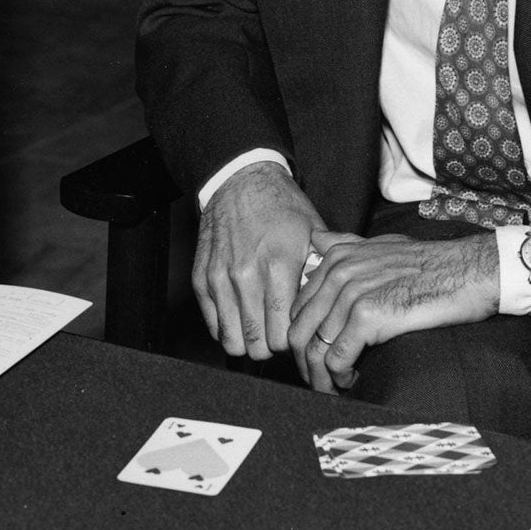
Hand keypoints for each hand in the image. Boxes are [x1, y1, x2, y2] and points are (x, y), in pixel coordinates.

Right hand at [193, 161, 322, 358]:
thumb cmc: (282, 208)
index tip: (298, 333)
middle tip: (280, 334)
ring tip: (261, 328)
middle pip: (257, 345)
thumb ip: (321, 275)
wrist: (240, 182)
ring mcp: (219, 278)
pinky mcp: (201, 279)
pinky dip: (228, 328)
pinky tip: (243, 315)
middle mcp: (245, 275)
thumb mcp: (313, 235)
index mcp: (278, 266)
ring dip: (249, 341)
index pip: (282, 334)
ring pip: (231, 341)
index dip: (293, 342)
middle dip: (272, 347)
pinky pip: (213, 325)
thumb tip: (329, 310)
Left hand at [287, 230, 498, 392]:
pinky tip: (351, 381)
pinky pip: (337, 358)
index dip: (303, 337)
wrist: (468, 271)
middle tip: (318, 379)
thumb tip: (317, 239)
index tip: (314, 355)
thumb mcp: (381, 245)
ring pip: (316, 348)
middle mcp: (338, 274)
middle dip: (304, 362)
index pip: (300, 308)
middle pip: (300, 330)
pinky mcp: (369, 317)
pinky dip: (339, 377)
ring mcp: (351, 294)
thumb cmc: (431, 263)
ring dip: (321, 376)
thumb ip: (346, 245)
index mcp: (336, 259)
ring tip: (334, 388)